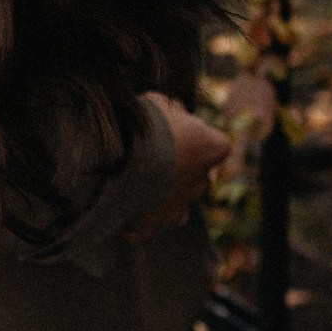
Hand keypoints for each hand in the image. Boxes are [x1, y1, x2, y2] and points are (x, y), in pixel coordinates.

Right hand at [123, 95, 229, 243]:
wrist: (115, 155)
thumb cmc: (142, 122)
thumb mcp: (159, 103)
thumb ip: (171, 112)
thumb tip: (171, 112)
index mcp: (211, 149)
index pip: (216, 145)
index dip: (197, 138)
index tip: (177, 130)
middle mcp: (200, 183)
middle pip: (198, 178)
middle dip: (182, 168)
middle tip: (154, 154)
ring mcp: (176, 208)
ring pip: (178, 208)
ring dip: (164, 197)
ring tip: (138, 182)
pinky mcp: (148, 227)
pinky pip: (145, 227)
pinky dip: (137, 219)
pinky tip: (120, 205)